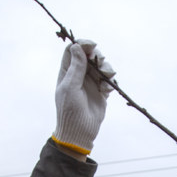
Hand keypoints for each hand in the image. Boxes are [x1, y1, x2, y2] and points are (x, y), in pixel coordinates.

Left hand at [52, 39, 114, 154]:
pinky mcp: (101, 91)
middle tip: (101, 62)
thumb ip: (76, 67)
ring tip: (106, 79)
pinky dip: (110, 81)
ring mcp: (90, 82)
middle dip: (97, 56)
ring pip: (101, 65)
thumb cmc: (70, 111)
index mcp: (67, 72)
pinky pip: (109, 79)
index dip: (82, 44)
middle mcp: (79, 74)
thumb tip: (77, 46)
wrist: (79, 133)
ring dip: (106, 68)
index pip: (73, 50)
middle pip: (90, 54)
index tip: (92, 45)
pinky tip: (106, 90)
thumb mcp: (70, 87)